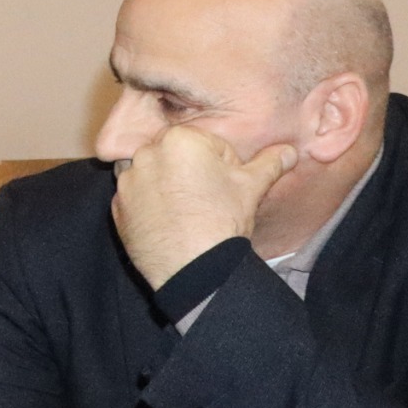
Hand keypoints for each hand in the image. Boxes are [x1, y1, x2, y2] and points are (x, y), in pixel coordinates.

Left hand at [111, 124, 295, 288]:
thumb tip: (290, 150)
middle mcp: (145, 154)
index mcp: (179, 139)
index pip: (204, 143)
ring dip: (165, 186)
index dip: (220, 164)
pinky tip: (168, 222)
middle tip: (206, 198)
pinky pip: (135, 198)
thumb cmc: (224, 220)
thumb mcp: (253, 186)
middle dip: (189, 171)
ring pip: (152, 175)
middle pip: (174, 156)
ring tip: (186, 211)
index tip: (224, 185)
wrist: (195, 267)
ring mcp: (127, 181)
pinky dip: (148, 206)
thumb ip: (270, 162)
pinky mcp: (116, 207)